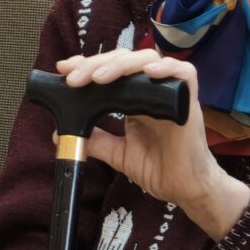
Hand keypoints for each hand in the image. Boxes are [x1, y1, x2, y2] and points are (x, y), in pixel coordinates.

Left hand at [55, 51, 248, 241]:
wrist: (185, 190)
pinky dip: (167, 68)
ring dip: (121, 65)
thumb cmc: (160, 169)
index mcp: (135, 98)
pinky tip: (148, 72)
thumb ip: (96, 141)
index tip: (64, 69)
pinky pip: (185, 73)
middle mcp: (152, 90)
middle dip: (96, 64)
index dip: (88, 65)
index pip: (110, 70)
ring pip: (148, 59)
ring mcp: (171, 93)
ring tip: (98, 78)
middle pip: (124, 60)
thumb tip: (60, 134)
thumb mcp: (119, 154)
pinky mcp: (189, 101)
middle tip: (73, 78)